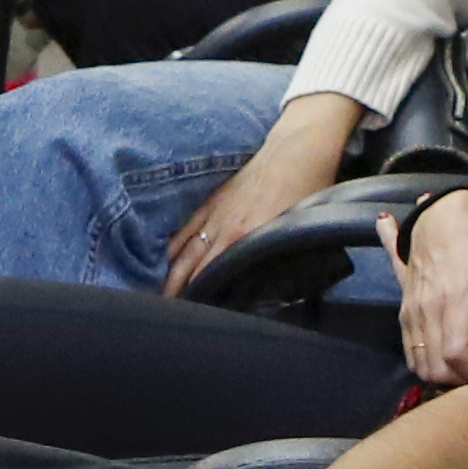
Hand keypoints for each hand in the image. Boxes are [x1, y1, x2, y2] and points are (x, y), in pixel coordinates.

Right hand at [158, 98, 363, 296]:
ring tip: (162, 295)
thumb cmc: (305, 188)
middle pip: (191, 267)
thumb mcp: (298, 228)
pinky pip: (185, 229)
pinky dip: (174, 246)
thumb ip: (282, 256)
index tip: (192, 316)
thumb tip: (277, 285)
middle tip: (168, 314)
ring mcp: (214, 213)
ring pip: (183, 251)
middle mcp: (224, 229)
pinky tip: (166, 259)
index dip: (202, 298)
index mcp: (245, 238)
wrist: (297, 151)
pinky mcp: (212, 201)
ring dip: (171, 274)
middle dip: (177, 292)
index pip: (214, 276)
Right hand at [396, 193, 467, 385]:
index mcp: (456, 298)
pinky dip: (425, 363)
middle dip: (461, 382)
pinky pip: (409, 351)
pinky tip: (446, 364)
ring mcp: (412, 311)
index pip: (457, 353)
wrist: (438, 218)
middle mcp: (428, 308)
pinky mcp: (404, 310)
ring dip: (442, 376)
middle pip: (436, 367)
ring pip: (419, 363)